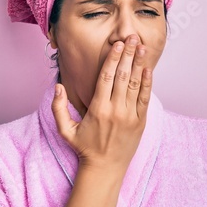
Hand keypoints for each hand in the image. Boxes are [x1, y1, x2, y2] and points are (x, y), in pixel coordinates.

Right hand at [52, 34, 152, 174]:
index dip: (113, 59)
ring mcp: (130, 116)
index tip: (116, 44)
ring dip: (139, 64)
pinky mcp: (140, 122)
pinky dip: (147, 82)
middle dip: (128, 55)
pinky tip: (148, 68)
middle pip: (123, 76)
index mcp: (98, 109)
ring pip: (136, 84)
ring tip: (142, 47)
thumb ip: (58, 108)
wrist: (105, 168)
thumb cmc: (85, 147)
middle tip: (132, 38)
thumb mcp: (65, 130)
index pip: (107, 77)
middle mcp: (116, 110)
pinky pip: (145, 98)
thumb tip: (58, 86)